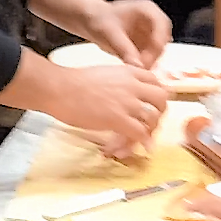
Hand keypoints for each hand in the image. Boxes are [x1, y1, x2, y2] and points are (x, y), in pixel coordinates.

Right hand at [50, 64, 168, 151]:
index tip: (150, 107)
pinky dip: (143, 143)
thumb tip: (120, 96)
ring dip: (148, 131)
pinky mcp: (119, 119)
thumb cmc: (72, 83)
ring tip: (139, 141)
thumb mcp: (104, 74)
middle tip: (150, 124)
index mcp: (128, 72)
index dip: (155, 97)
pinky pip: (140, 133)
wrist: (60, 89)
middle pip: (161, 99)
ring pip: (153, 118)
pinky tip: (144, 149)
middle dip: (159, 113)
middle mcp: (132, 85)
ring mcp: (127, 102)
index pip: (155, 82)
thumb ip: (118, 83)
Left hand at [85, 0, 172, 69]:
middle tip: (142, 67)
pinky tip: (134, 69)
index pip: (162, 24)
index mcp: (147, 10)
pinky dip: (144, 63)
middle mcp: (152, 20)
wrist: (91, 21)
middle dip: (154, 54)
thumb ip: (124, 48)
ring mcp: (151, 32)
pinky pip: (151, 57)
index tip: (148, 58)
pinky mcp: (146, 44)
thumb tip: (138, 65)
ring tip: (135, 69)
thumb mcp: (109, 33)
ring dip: (150, 61)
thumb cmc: (99, 20)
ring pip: (158, 50)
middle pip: (163, 39)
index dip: (158, 42)